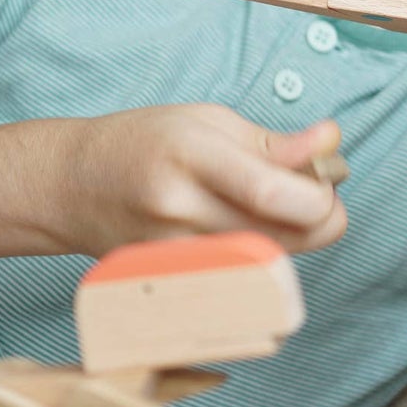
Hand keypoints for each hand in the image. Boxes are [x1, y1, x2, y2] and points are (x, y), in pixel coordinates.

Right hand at [53, 104, 347, 258]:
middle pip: (281, 238)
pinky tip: (252, 234)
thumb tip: (331, 144)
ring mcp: (174, 257)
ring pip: (269, 266)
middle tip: (314, 188)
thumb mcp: (208, 121)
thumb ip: (273, 142)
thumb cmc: (144, 142)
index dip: (319, 192)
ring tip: (279, 206)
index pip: (271, 193)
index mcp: (190, 156)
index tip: (331, 174)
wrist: (74, 187)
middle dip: (321, 216)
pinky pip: (243, 283)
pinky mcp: (173, 286)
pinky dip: (264, 260)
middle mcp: (180, 212)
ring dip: (294, 238)